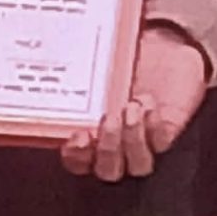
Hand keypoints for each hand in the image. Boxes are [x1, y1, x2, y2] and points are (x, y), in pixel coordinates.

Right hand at [61, 24, 207, 180]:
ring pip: (138, 166)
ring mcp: (143, 144)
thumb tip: (49, 65)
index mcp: (91, 132)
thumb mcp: (98, 65)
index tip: (79, 136)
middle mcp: (116, 144)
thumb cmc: (124, 55)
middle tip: (109, 120)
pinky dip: (153, 127)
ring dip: (132, 140)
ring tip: (131, 109)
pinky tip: (148, 105)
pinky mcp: (167, 136)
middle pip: (108, 170)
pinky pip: (161, 143)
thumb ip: (78, 75)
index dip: (76, 156)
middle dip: (107, 149)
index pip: (78, 161)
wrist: (164, 45)